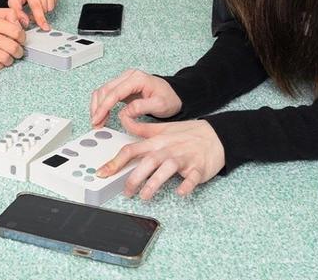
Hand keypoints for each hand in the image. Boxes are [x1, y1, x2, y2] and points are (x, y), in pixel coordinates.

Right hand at [0, 8, 24, 69]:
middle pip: (12, 47)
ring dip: (10, 59)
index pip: (16, 31)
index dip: (22, 37)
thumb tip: (24, 23)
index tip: (21, 40)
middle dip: (19, 51)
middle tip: (17, 51)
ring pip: (5, 58)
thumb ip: (10, 14)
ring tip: (8, 57)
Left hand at [8, 0, 59, 30]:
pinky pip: (56, 0)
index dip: (40, 18)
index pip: (36, 5)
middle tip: (32, 6)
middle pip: (44, 7)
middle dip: (39, 11)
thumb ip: (17, 11)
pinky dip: (49, 1)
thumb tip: (25, 22)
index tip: (44, 27)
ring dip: (45, 7)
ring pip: (51, 5)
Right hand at [90, 69, 181, 127]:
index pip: (114, 92)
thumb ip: (141, 108)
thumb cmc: (169, 99)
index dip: (103, 107)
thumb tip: (124, 113)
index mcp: (137, 78)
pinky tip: (102, 115)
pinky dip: (102, 104)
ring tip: (98, 122)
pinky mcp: (123, 87)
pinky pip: (107, 94)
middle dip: (98, 108)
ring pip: (103, 91)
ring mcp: (125, 80)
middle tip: (96, 124)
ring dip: (98, 106)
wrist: (175, 96)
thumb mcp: (160, 105)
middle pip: (105, 90)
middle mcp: (128, 76)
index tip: (97, 119)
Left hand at [96, 113, 224, 199]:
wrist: (215, 135)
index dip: (115, 162)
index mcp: (156, 142)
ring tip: (145, 196)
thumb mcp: (162, 129)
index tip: (102, 173)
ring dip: (155, 183)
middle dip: (134, 177)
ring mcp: (183, 159)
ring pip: (167, 169)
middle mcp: (167, 150)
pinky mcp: (198, 168)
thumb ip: (141, 130)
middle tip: (126, 192)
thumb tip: (123, 122)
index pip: (132, 150)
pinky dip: (186, 185)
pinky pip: (192, 178)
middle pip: (147, 162)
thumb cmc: (186, 135)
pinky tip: (180, 192)